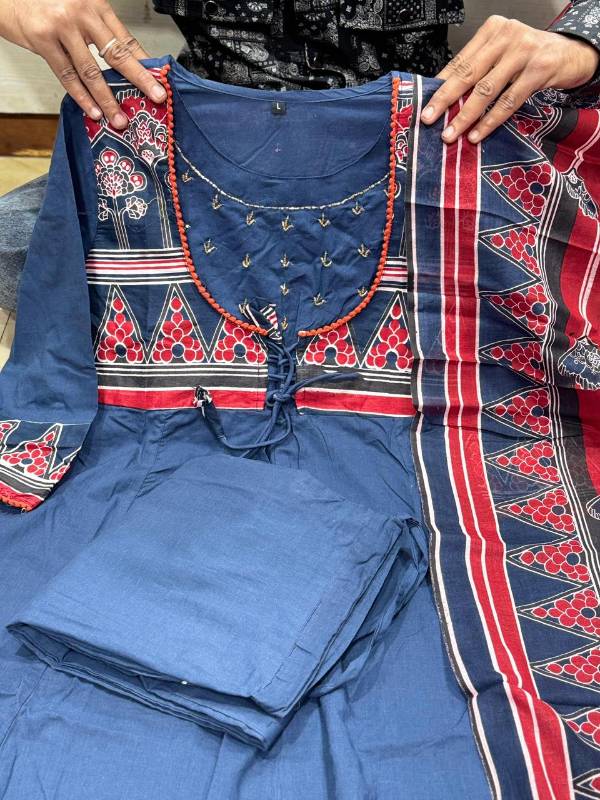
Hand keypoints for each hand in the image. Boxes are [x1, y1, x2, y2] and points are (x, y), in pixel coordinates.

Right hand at [0, 0, 166, 127]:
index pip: (126, 39)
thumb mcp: (77, 7)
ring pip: (92, 71)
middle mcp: (81, 13)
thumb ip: (97, 31)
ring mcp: (62, 27)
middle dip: (140, 79)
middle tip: (155, 97)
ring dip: (108, 99)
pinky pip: (67, 75)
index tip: (158, 81)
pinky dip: (82, 97)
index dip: (144, 63)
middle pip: (117, 54)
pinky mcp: (43, 40)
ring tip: (119, 118)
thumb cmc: (44, 1)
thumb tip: (122, 62)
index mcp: (95, 5)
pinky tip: (93, 111)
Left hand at [420, 15, 599, 142]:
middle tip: (429, 118)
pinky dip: (490, 121)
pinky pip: (508, 101)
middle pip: (468, 73)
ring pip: (486, 90)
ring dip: (465, 116)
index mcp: (492, 30)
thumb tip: (446, 95)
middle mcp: (506, 37)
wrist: (572, 53)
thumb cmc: (532, 55)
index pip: (460, 60)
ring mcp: (523, 52)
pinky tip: (477, 134)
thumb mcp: (503, 54)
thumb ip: (480, 68)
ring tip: (450, 133)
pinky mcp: (538, 71)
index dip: (440, 84)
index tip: (425, 103)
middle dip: (445, 99)